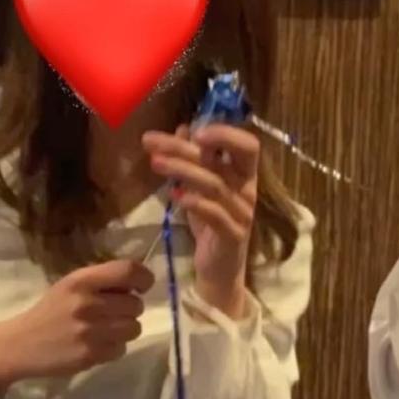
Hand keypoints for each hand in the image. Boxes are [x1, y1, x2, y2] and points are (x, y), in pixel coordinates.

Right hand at [0, 259, 151, 394]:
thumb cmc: (50, 311)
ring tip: (106, 329)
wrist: (20, 344)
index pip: (128, 271)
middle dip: (130, 309)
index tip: (141, 286)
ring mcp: (90, 331)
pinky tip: (96, 344)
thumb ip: (101, 281)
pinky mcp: (91, 355)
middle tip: (113, 313)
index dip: (144, 278)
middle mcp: (87, 303)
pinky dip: (114, 347)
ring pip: (134, 328)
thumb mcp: (70, 286)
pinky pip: (122, 348)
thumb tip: (138, 283)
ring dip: (125, 329)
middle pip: (136, 304)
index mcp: (81, 280)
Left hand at [143, 123, 259, 319]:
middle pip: (221, 162)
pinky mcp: (232, 236)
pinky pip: (215, 215)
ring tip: (154, 163)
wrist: (218, 271)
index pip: (247, 146)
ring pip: (215, 185)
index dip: (225, 133)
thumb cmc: (210, 226)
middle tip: (151, 141)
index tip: (193, 129)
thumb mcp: (200, 189)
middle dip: (184, 149)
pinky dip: (194, 202)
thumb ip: (195, 160)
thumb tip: (183, 128)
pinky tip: (174, 196)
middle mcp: (248, 192)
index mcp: (245, 176)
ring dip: (182, 170)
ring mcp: (242, 215)